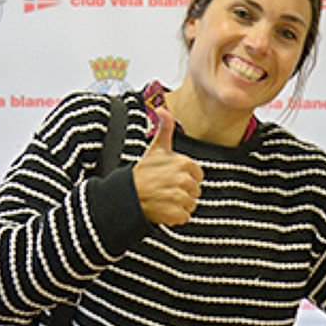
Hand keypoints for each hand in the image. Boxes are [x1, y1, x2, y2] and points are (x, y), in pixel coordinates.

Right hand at [133, 105, 201, 225]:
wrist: (127, 195)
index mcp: (184, 164)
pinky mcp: (175, 214)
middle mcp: (183, 180)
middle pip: (196, 191)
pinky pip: (184, 217)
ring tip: (163, 198)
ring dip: (179, 204)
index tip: (171, 177)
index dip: (186, 177)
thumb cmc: (144, 172)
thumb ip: (165, 128)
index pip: (198, 176)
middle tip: (165, 188)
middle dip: (183, 191)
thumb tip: (162, 108)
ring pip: (191, 204)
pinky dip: (174, 217)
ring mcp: (179, 197)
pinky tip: (162, 209)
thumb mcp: (156, 148)